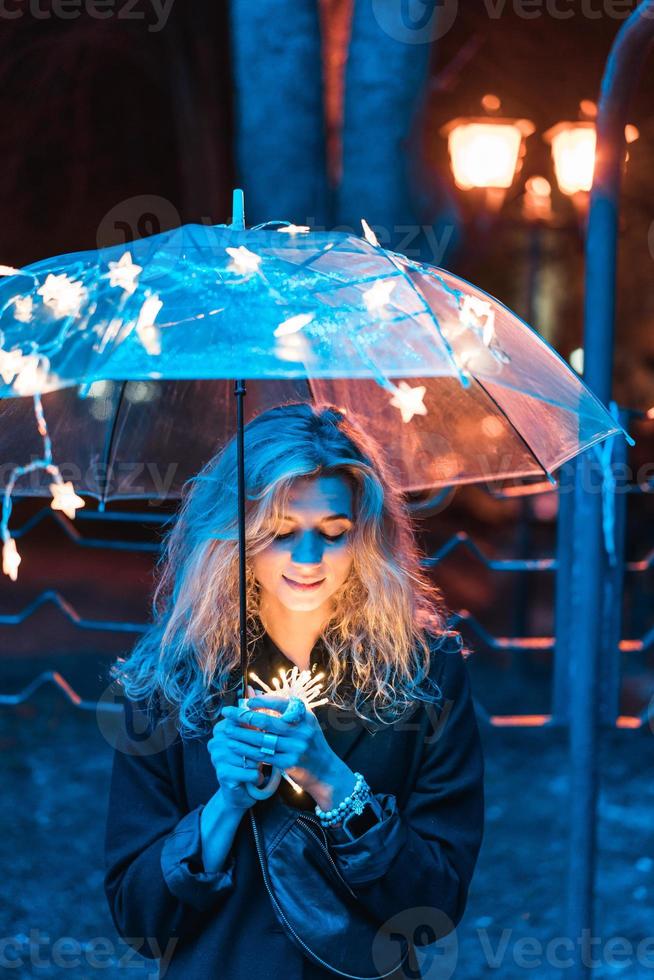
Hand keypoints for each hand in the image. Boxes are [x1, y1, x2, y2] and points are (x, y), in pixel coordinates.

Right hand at [207, 685, 266, 810]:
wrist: (240, 791)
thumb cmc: (249, 760)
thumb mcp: (252, 737)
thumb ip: (252, 714)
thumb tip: (254, 688)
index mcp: (222, 728)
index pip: (245, 720)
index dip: (261, 727)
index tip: (273, 733)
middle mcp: (216, 741)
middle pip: (249, 738)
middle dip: (263, 746)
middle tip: (273, 751)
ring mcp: (217, 757)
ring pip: (251, 755)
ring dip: (261, 762)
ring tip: (262, 766)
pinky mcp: (223, 774)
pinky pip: (249, 771)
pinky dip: (257, 775)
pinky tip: (257, 778)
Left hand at [220, 693, 356, 809]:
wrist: (326, 771)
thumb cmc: (310, 744)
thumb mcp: (304, 724)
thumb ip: (284, 711)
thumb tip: (257, 695)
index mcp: (305, 716)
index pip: (280, 703)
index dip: (261, 701)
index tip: (246, 702)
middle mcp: (302, 730)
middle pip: (267, 721)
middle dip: (244, 716)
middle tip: (227, 713)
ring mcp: (296, 747)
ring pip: (262, 739)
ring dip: (241, 734)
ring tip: (227, 730)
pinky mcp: (289, 763)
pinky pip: (263, 755)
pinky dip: (247, 750)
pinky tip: (236, 746)